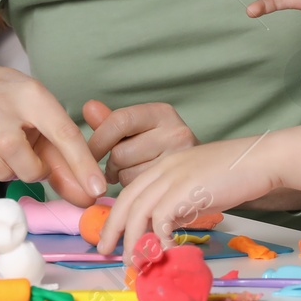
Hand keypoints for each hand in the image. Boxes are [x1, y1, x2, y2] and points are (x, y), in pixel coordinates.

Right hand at [0, 67, 107, 204]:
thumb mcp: (47, 124)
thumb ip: (68, 162)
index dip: (81, 162)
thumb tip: (88, 198)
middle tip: (34, 166)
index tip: (97, 189)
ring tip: (12, 159)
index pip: (61, 130)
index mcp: (33, 96)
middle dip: (31, 170)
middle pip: (14, 150)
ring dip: (10, 174)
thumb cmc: (19, 112)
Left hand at [83, 100, 199, 185]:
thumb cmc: (166, 150)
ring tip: (137, 176)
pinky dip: (135, 193)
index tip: (88, 154)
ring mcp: (181, 160)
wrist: (212, 172)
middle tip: (118, 169)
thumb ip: (113, 122)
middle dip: (111, 165)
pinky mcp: (182, 186)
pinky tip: (146, 188)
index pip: (120, 120)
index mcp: (162, 113)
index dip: (97, 141)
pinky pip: (141, 192)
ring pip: (128, 175)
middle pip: (120, 152)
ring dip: (123, 180)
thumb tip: (88, 107)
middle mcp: (176, 132)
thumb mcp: (143, 131)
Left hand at [94, 137, 277, 259]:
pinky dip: (158, 239)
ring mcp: (173, 177)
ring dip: (133, 241)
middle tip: (106, 252)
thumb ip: (178, 204)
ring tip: (135, 262)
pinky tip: (163, 252)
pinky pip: (161, 219)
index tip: (111, 237)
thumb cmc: (235, 175)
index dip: (116, 216)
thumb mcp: (197, 188)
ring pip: (139, 212)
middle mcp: (162, 169)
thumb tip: (163, 230)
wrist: (260, 160)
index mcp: (163, 166)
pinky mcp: (185, 189)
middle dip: (112, 229)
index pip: (130, 192)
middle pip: (126, 202)